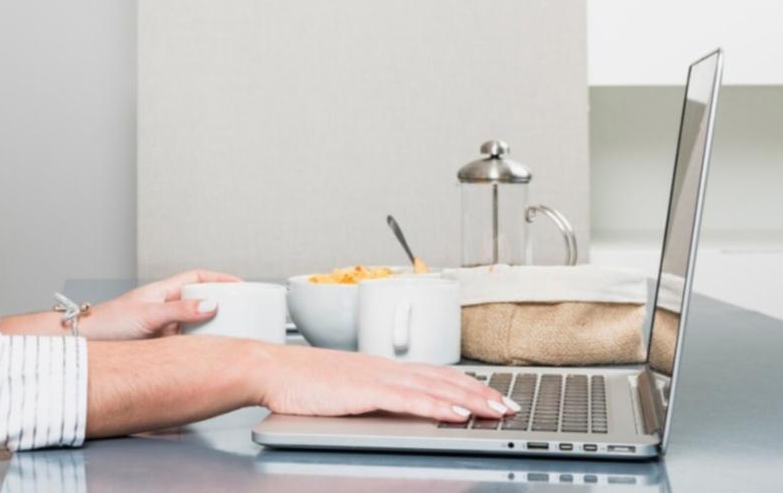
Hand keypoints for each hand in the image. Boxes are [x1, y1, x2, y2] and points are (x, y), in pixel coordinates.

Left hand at [82, 269, 240, 339]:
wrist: (82, 345)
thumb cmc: (106, 324)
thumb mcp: (146, 315)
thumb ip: (178, 311)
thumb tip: (210, 305)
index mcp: (162, 292)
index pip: (197, 278)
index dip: (220, 279)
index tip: (241, 285)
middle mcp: (163, 309)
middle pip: (200, 303)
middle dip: (221, 307)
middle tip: (243, 315)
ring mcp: (162, 329)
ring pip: (195, 327)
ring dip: (211, 332)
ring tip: (230, 339)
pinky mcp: (158, 349)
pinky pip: (185, 346)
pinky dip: (198, 350)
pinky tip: (207, 358)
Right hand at [257, 345, 517, 422]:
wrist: (272, 369)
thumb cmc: (301, 382)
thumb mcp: (346, 388)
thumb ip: (374, 395)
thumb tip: (398, 407)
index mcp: (383, 368)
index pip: (437, 374)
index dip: (470, 385)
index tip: (495, 396)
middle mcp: (386, 369)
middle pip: (445, 378)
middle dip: (482, 393)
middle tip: (510, 406)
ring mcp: (378, 378)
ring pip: (435, 387)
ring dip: (471, 399)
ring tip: (497, 410)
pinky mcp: (366, 391)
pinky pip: (410, 400)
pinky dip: (438, 405)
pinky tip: (456, 413)